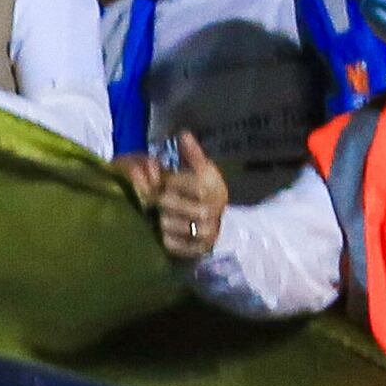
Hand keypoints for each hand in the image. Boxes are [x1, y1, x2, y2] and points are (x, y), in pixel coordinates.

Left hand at [148, 131, 229, 261]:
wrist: (223, 225)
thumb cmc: (207, 192)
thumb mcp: (202, 170)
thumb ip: (191, 154)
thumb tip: (183, 134)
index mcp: (212, 188)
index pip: (175, 182)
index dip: (168, 181)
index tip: (171, 182)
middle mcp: (209, 212)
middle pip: (167, 203)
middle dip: (162, 200)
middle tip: (166, 200)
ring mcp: (204, 233)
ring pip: (165, 224)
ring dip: (162, 219)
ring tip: (170, 216)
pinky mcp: (196, 250)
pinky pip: (169, 243)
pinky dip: (166, 237)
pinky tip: (172, 231)